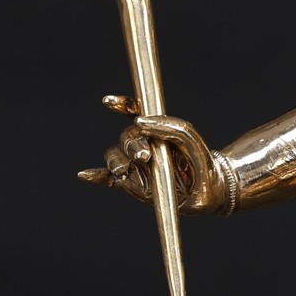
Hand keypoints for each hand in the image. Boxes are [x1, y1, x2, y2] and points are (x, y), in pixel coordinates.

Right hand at [78, 99, 229, 213]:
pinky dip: (97, 177)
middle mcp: (142, 144)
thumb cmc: (202, 163)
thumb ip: (172, 126)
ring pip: (115, 156)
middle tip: (144, 155)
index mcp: (155, 129)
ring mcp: (135, 165)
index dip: (120, 104)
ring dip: (117, 160)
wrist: (210, 194)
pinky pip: (109, 180)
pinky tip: (85, 174)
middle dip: (131, 144)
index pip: (134, 112)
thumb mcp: (191, 140)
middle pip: (126, 137)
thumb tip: (141, 120)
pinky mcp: (132, 185)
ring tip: (125, 168)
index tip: (108, 101)